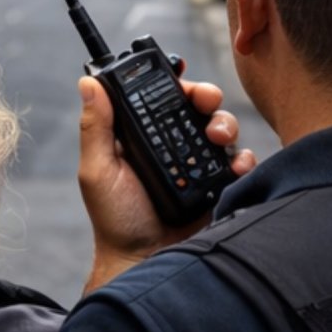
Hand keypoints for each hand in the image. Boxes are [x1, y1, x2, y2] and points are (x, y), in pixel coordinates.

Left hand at [77, 71, 255, 294]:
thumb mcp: (99, 169)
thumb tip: (89, 84)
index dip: (171, 80)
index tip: (179, 69)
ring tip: (217, 136)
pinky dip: (242, 158)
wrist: (144, 261)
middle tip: (205, 100)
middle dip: (205, 95)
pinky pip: (238, 162)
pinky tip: (235, 165)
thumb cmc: (115, 218)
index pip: (159, 96)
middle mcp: (171, 143)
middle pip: (195, 105)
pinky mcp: (218, 184)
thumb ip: (96, 127)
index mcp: (141, 134)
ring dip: (224, 123)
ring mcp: (197, 163)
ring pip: (220, 128)